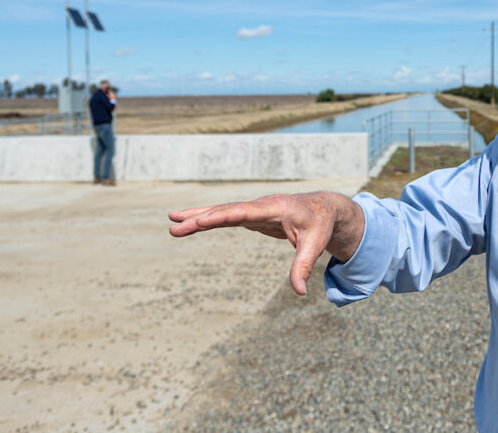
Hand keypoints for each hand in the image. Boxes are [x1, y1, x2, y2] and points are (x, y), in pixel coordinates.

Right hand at [168, 191, 364, 295]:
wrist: (325, 208)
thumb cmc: (320, 224)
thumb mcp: (315, 245)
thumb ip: (304, 266)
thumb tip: (299, 292)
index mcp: (275, 207)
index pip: (244, 212)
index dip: (222, 216)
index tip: (200, 220)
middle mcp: (261, 205)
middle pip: (226, 211)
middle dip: (200, 218)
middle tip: (174, 226)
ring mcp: (254, 209)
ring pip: (222, 212)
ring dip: (198, 217)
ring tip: (172, 220)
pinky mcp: (252, 215)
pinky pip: (226, 216)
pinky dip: (208, 219)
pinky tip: (192, 222)